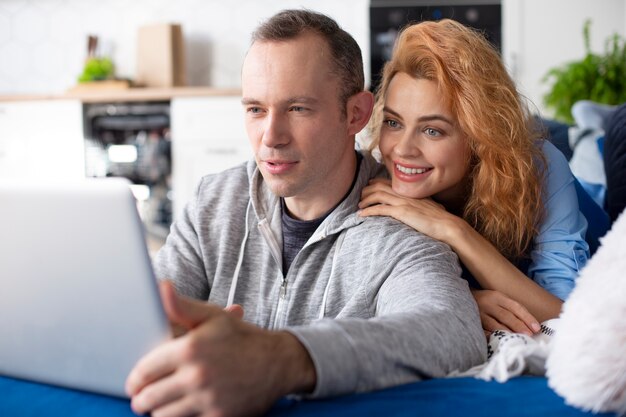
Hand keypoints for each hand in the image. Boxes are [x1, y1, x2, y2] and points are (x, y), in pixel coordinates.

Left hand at [126, 281, 314, 416]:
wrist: (278, 362)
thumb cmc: (241, 338)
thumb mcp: (212, 316)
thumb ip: (181, 306)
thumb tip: (160, 287)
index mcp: (190, 348)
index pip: (144, 371)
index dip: (134, 380)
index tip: (133, 384)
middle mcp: (197, 375)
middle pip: (150, 398)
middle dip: (142, 399)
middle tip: (142, 399)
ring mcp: (208, 399)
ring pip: (164, 416)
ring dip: (159, 412)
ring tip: (161, 405)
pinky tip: (183, 411)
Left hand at [358, 179, 456, 242]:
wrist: (447, 226)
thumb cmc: (441, 220)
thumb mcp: (430, 208)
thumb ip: (421, 205)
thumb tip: (419, 210)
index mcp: (411, 192)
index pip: (390, 183)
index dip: (376, 183)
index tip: (369, 186)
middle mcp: (406, 194)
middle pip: (380, 186)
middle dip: (367, 190)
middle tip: (360, 196)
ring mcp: (403, 202)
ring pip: (377, 195)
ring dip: (365, 200)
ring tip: (359, 206)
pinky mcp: (401, 212)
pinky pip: (380, 209)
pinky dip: (369, 211)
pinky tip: (361, 215)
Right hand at [472, 289, 540, 336]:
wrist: (461, 296)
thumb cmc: (486, 301)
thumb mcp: (498, 299)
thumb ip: (511, 308)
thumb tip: (530, 325)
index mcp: (497, 296)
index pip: (515, 306)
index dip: (527, 317)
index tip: (536, 328)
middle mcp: (488, 303)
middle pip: (506, 315)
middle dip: (518, 326)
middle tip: (529, 335)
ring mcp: (478, 313)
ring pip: (494, 324)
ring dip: (506, 333)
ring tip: (516, 339)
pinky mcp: (472, 321)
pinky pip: (482, 331)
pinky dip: (491, 336)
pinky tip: (499, 341)